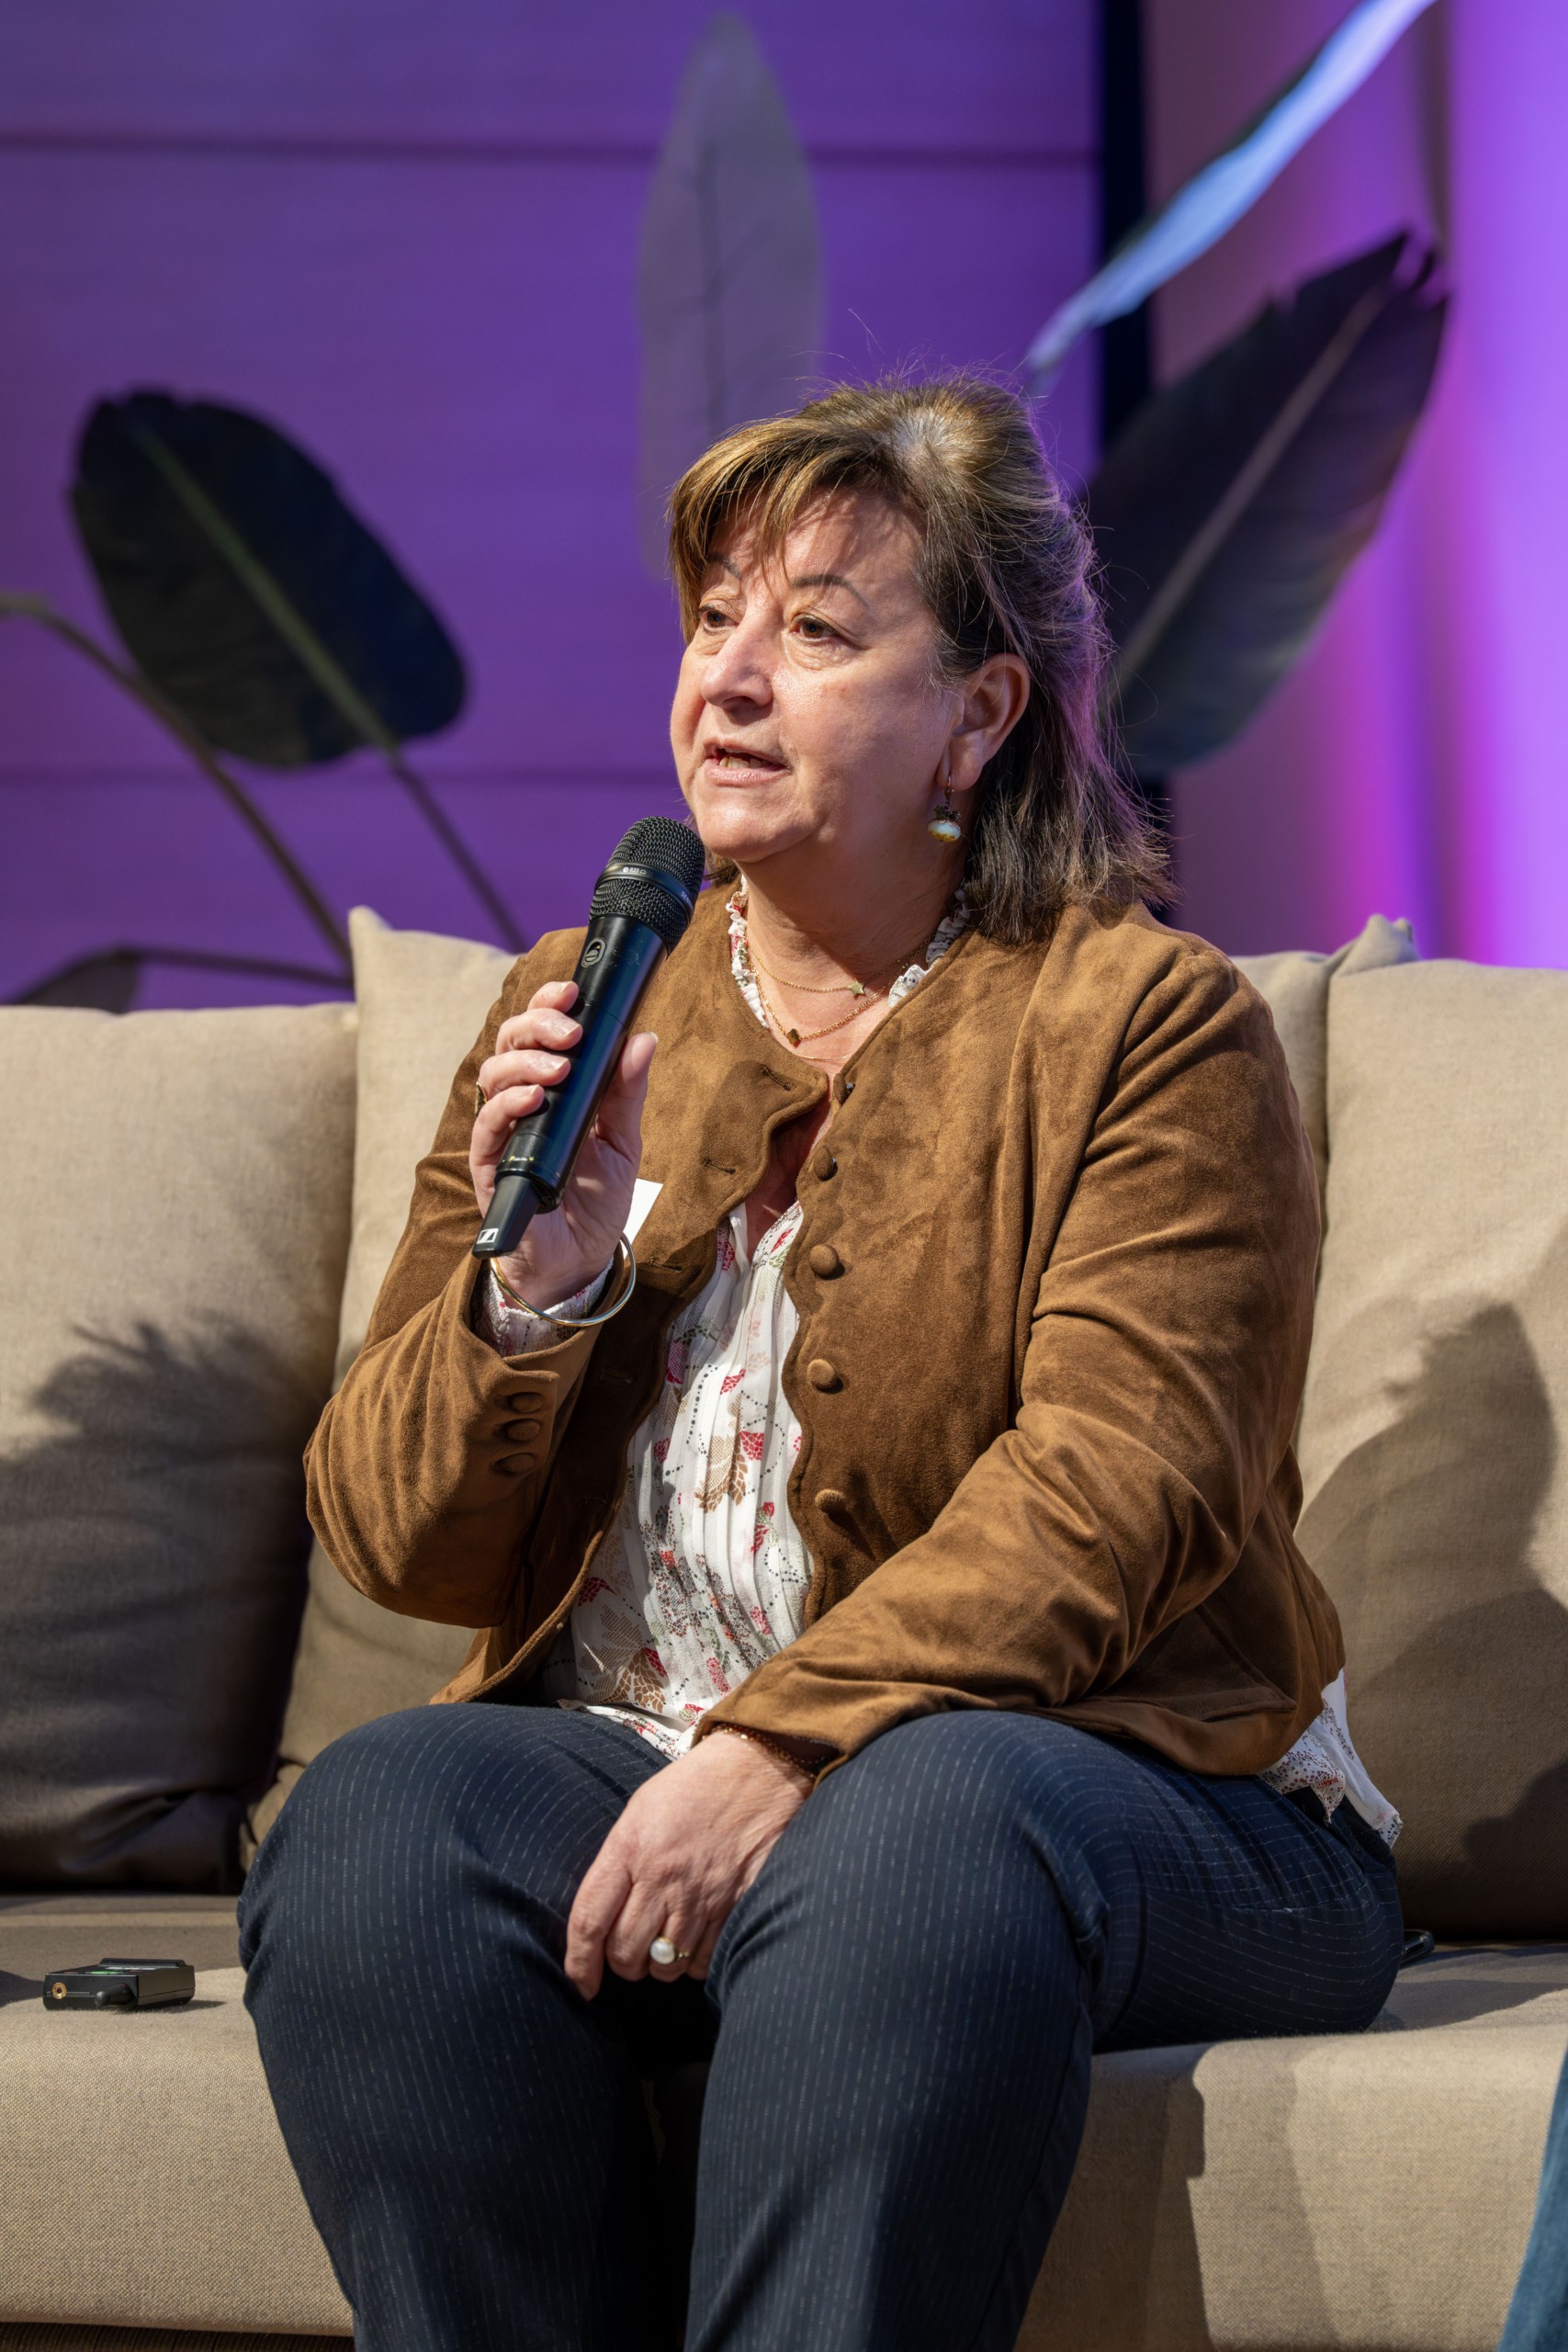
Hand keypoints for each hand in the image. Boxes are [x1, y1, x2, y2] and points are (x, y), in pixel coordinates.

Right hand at [470, 980, 655, 1310]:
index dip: (547, 1005)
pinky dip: (507, 1105)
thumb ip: (626, 1092)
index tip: (570, 991)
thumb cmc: (596, 1200)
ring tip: (557, 1069)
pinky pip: (486, 1126)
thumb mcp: (623, 1141)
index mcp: (553, 1087)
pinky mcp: (489, 1165)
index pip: (538, 1032)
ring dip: (523, 1063)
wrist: (580, 1259)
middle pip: (510, 1043)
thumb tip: (643, 1039)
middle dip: (536, 1025)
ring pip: (492, 1076)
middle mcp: (522, 1101)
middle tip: (571, 1033)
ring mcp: (502, 1131)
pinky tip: (531, 1098)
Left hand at [565, 1733, 809, 1997]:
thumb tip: (601, 1916)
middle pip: (626, 1953)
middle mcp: (663, 1876)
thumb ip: (618, 1861)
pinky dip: (694, 1962)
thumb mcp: (640, 1810)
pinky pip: (704, 1961)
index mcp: (631, 1847)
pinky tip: (695, 1939)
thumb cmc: (693, 1787)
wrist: (758, 1767)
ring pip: (665, 1964)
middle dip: (623, 1964)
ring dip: (659, 1965)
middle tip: (629, 1952)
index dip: (579, 1964)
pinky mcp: (736, 1905)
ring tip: (664, 1943)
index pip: (590, 1921)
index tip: (580, 1984)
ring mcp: (702, 1894)